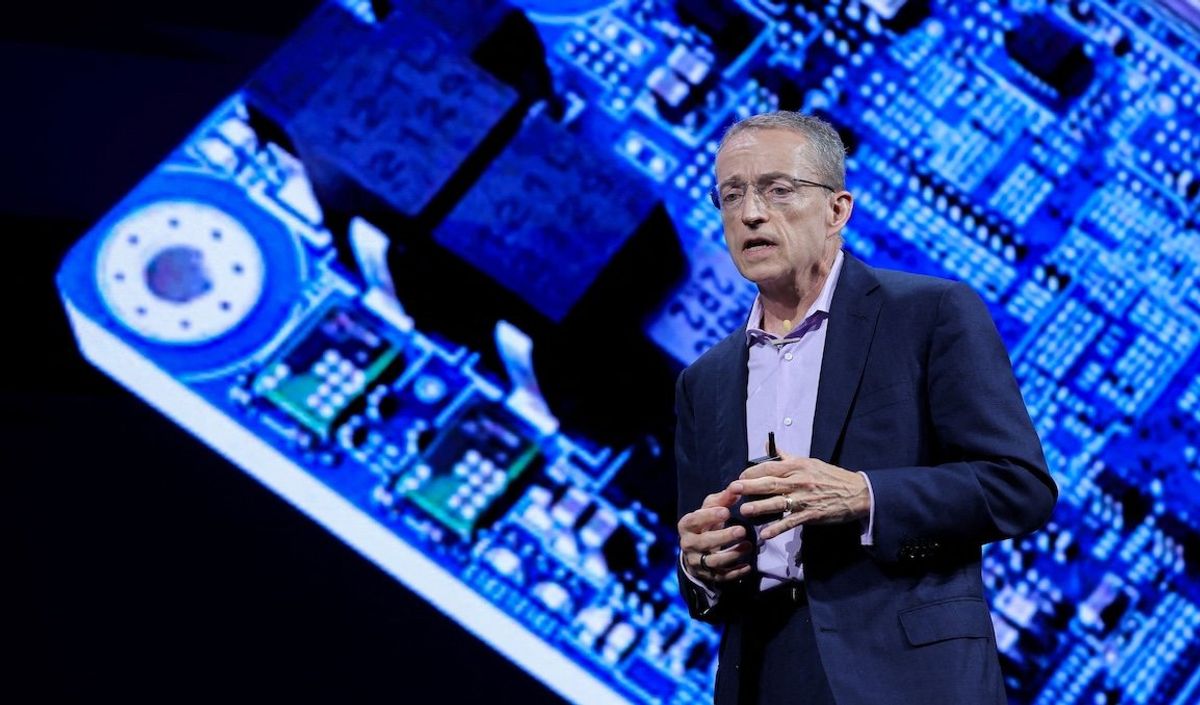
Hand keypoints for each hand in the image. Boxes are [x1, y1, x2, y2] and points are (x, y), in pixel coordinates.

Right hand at [678, 488, 754, 586]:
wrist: (694, 551)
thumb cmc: (704, 524)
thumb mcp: (709, 510)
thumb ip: (723, 499)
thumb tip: (737, 486)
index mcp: (686, 526)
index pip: (694, 520)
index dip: (709, 516)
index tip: (726, 511)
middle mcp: (688, 544)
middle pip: (704, 542)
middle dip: (723, 537)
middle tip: (742, 530)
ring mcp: (697, 562)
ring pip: (713, 561)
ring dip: (732, 554)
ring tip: (749, 545)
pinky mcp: (708, 575)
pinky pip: (722, 576)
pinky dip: (735, 572)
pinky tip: (748, 566)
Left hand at [730, 453, 869, 539]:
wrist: (857, 493)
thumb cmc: (830, 476)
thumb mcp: (809, 462)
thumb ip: (785, 456)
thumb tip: (767, 444)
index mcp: (798, 466)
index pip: (771, 467)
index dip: (753, 472)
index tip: (739, 477)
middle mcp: (800, 481)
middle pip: (771, 483)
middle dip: (751, 486)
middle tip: (733, 489)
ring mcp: (805, 499)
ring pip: (779, 502)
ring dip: (761, 507)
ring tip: (745, 510)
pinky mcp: (812, 515)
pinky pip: (792, 522)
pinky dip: (779, 528)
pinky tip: (766, 533)